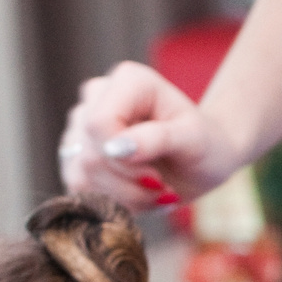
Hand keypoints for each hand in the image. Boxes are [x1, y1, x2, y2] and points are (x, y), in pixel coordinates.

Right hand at [58, 61, 249, 206]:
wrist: (203, 162)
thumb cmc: (205, 145)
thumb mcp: (194, 140)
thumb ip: (157, 139)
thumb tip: (115, 148)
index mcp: (128, 80)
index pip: (99, 124)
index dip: (123, 160)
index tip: (156, 177)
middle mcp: (97, 96)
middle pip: (90, 153)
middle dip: (129, 183)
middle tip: (162, 187)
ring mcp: (82, 125)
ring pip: (81, 173)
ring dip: (124, 196)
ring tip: (155, 190)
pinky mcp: (76, 153)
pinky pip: (80, 187)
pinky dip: (114, 201)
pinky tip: (139, 195)